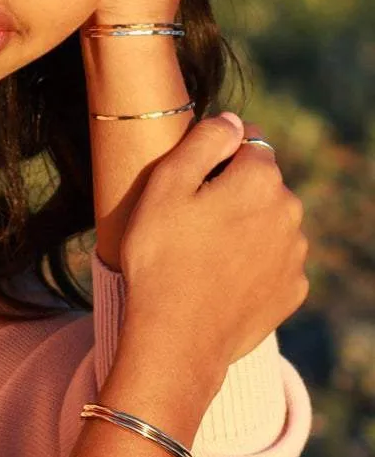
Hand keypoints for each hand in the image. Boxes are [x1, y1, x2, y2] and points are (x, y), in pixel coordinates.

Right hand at [119, 114, 308, 371]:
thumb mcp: (167, 184)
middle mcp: (289, 213)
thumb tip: (233, 120)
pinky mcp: (291, 290)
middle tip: (189, 216)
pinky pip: (272, 257)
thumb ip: (204, 141)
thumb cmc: (162, 255)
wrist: (176, 336)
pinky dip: (252, 258)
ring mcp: (294, 255)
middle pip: (260, 182)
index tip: (190, 178)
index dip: (216, 153)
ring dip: (243, 223)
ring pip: (268, 220)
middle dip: (232, 188)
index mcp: (260, 180)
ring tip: (201, 248)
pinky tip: (218, 273)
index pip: (248, 141)